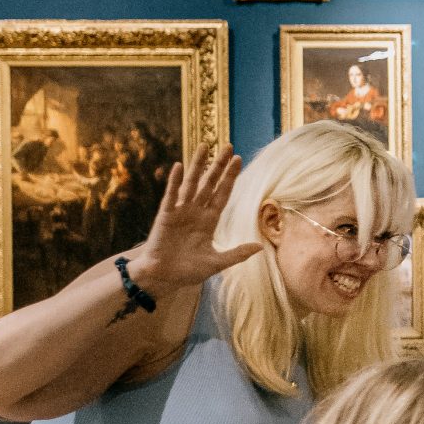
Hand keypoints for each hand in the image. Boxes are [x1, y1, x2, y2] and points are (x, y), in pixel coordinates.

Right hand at [123, 148, 261, 299]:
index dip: (230, 177)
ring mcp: (180, 211)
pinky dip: (174, 181)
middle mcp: (196, 212)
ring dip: (197, 165)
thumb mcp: (216, 262)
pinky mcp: (165, 215)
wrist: (162, 278)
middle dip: (218, 165)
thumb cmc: (187, 271)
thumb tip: (261, 247)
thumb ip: (237, 254)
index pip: (223, 194)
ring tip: (205, 146)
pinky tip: (179, 166)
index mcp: (208, 221)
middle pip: (210, 183)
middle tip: (228, 146)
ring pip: (191, 183)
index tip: (238, 160)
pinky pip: (171, 195)